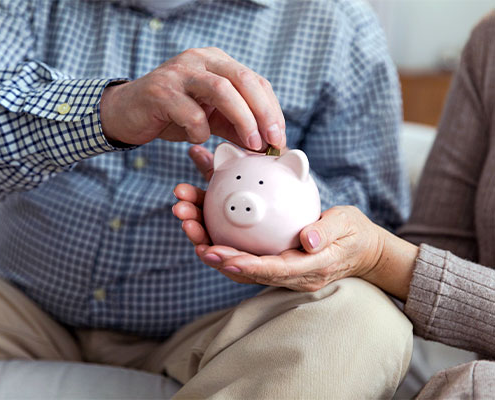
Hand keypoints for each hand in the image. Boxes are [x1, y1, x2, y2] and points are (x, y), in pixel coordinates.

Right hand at [100, 47, 285, 150]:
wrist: (127, 113)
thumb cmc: (171, 114)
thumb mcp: (210, 118)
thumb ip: (235, 126)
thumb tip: (266, 144)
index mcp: (216, 62)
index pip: (255, 81)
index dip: (272, 110)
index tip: (280, 138)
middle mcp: (200, 60)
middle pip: (243, 80)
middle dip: (264, 113)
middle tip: (273, 142)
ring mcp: (179, 73)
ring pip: (221, 90)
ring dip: (242, 119)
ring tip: (251, 144)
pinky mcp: (160, 91)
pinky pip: (191, 113)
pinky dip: (201, 131)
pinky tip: (198, 140)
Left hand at [173, 146, 417, 297]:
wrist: (360, 250)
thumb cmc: (354, 235)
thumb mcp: (347, 226)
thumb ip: (326, 232)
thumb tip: (306, 240)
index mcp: (308, 269)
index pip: (272, 270)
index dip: (245, 265)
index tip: (219, 254)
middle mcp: (289, 276)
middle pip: (248, 271)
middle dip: (219, 257)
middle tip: (195, 240)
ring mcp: (281, 272)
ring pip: (242, 265)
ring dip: (215, 250)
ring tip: (191, 227)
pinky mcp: (274, 263)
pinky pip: (246, 256)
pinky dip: (224, 244)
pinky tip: (205, 226)